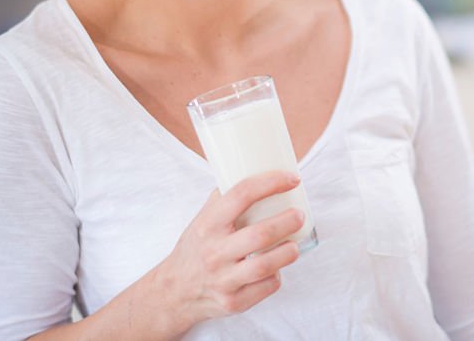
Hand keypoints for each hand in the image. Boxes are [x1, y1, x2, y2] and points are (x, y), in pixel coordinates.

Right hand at [155, 170, 305, 328]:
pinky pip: (265, 288)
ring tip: (294, 245)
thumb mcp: (202, 219)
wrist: (173, 292)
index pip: (241, 195)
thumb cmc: (195, 248)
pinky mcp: (233, 302)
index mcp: (208, 225)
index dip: (271, 183)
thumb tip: (254, 170)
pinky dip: (276, 276)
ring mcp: (223, 280)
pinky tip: (277, 268)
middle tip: (299, 215)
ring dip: (288, 252)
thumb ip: (225, 198)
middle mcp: (214, 252)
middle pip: (260, 235)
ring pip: (265, 265)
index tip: (292, 179)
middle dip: (287, 222)